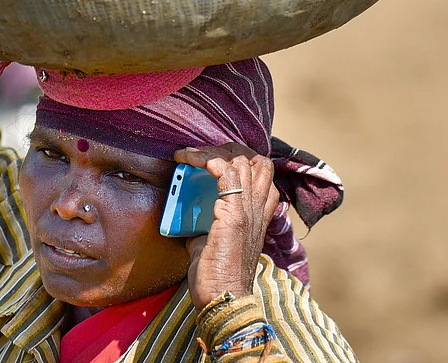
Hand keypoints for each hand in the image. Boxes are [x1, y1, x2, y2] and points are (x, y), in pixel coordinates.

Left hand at [173, 144, 280, 311]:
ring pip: (242, 160)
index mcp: (258, 214)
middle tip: (199, 155)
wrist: (223, 299)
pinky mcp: (234, 215)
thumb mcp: (210, 241)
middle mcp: (259, 209)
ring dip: (212, 151)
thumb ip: (203, 223)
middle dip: (227, 149)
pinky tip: (189, 161)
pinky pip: (225, 172)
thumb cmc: (216, 276)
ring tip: (189, 155)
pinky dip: (207, 160)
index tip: (210, 158)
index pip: (262, 172)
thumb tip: (185, 214)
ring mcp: (248, 211)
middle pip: (257, 160)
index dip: (239, 158)